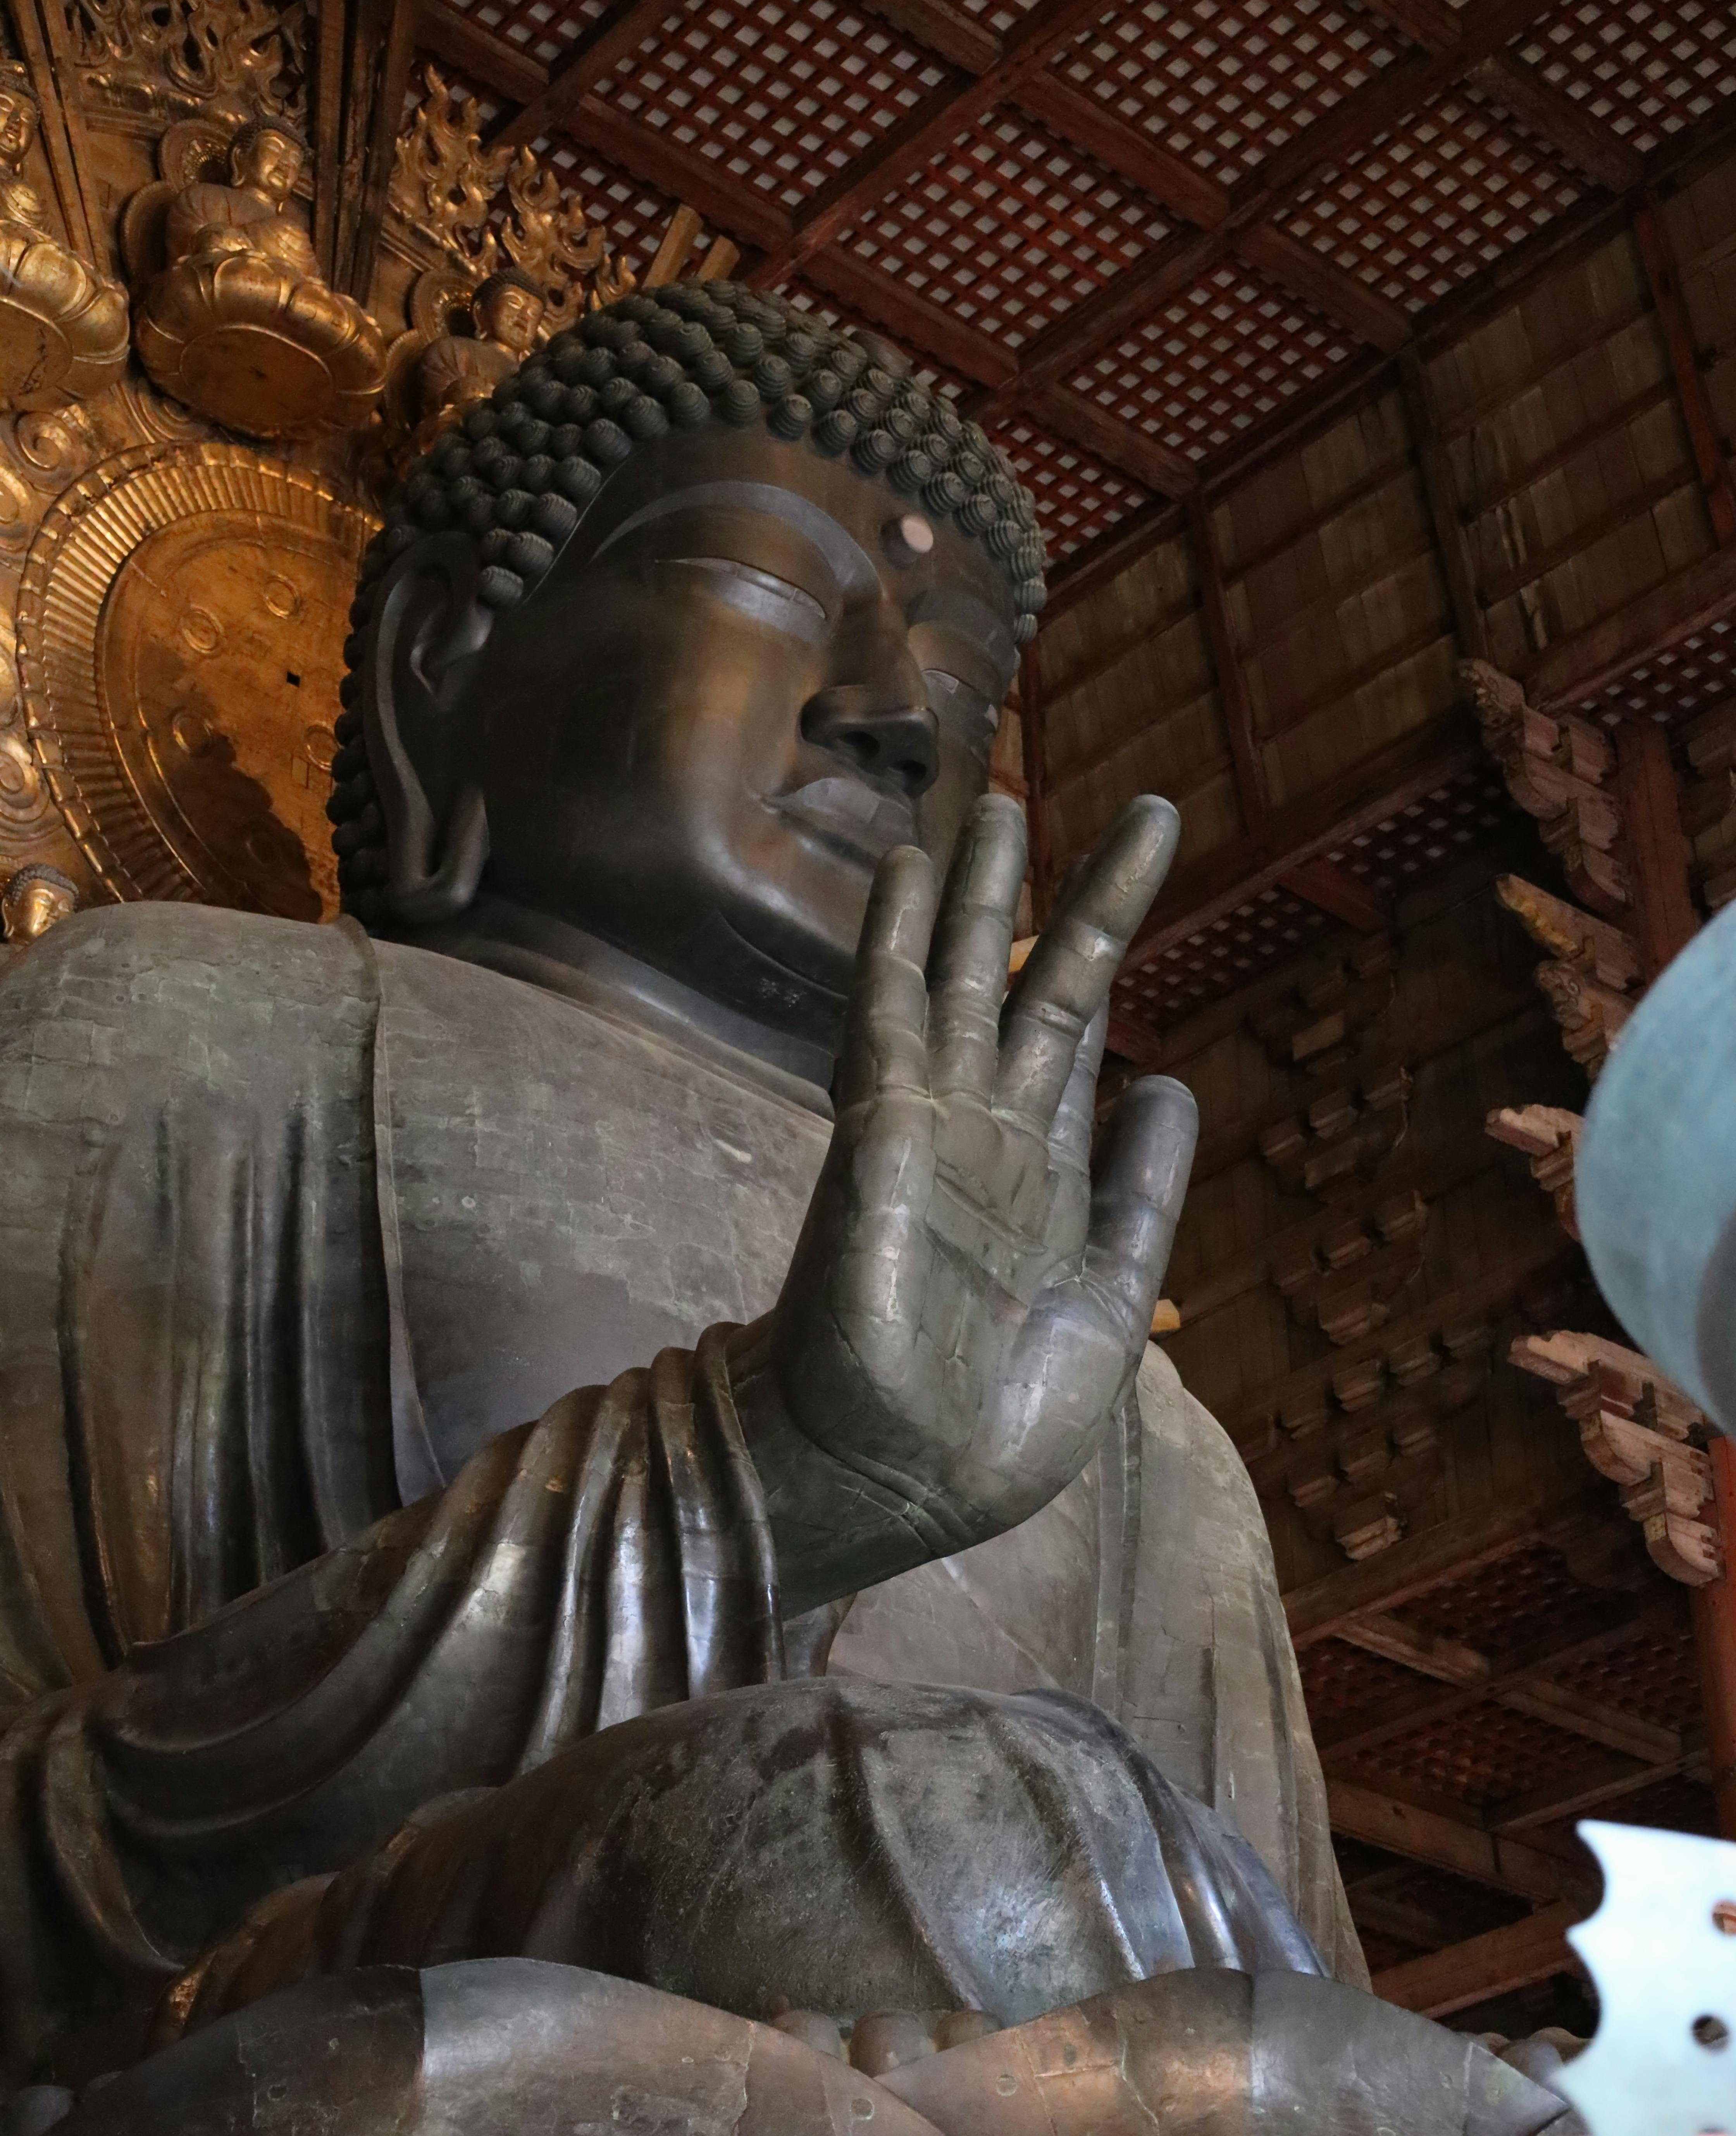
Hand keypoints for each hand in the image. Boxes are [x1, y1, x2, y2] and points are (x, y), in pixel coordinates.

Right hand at [732, 791, 1195, 1611]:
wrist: (900, 1485)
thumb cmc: (994, 1421)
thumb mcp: (1110, 1303)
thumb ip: (1142, 1196)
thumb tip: (1172, 1084)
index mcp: (1044, 1175)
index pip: (1077, 1034)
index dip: (1103, 948)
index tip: (1136, 861)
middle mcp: (987, 1134)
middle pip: (1031, 986)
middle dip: (1060, 896)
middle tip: (1099, 806)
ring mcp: (930, 1129)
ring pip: (961, 980)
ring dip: (977, 892)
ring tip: (996, 803)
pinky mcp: (879, 1137)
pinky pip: (888, 1018)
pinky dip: (896, 942)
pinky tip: (907, 870)